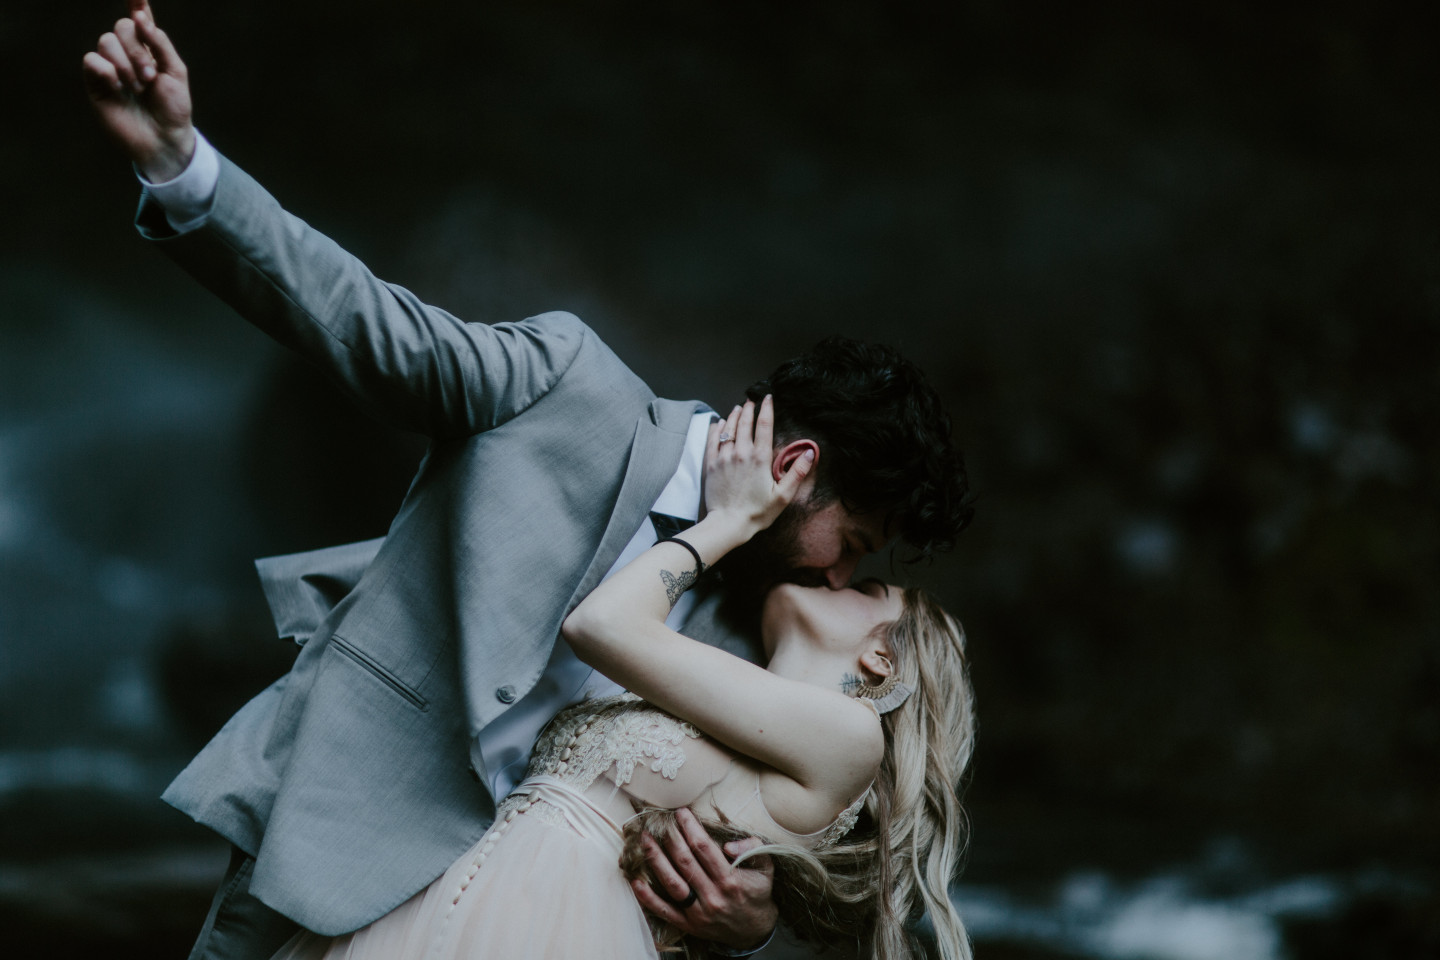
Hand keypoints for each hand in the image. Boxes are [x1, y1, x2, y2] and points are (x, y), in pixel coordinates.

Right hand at [82, 1, 195, 181]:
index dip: (137, 4)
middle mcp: (128, 54)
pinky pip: (92, 60)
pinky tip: (118, 88)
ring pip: (107, 41)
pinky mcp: (96, 82)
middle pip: (123, 27)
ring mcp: (111, 67)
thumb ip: (161, 43)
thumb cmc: (173, 109)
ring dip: (126, 63)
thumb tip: (141, 18)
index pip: (140, 20)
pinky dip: (108, 71)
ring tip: (138, 88)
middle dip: (138, 50)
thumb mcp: (176, 73)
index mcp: (150, 50)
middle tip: (150, 77)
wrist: (163, 139)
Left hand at [630, 808, 777, 949]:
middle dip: (670, 838)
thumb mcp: (766, 867)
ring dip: (655, 860)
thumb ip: (752, 848)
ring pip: (672, 883)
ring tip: (645, 841)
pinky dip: (648, 897)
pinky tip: (636, 881)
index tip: (680, 812)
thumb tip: (728, 845)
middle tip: (658, 821)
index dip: (690, 828)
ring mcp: (699, 913)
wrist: (754, 929)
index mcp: (731, 880)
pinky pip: (665, 911)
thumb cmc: (757, 891)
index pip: (704, 848)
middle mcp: (713, 897)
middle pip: (685, 862)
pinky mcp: (689, 924)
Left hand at [703, 396, 812, 540]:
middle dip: (749, 408)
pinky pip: (712, 440)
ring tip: (738, 407)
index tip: (768, 397)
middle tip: (751, 400)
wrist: (727, 524)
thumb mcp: (783, 496)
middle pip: (744, 422)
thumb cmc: (757, 513)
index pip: (764, 425)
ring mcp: (724, 458)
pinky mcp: (711, 465)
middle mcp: (741, 453)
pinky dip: (716, 429)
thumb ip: (796, 472)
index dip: (767, 408)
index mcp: (760, 458)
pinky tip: (719, 423)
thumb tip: (809, 452)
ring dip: (733, 415)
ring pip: (728, 429)